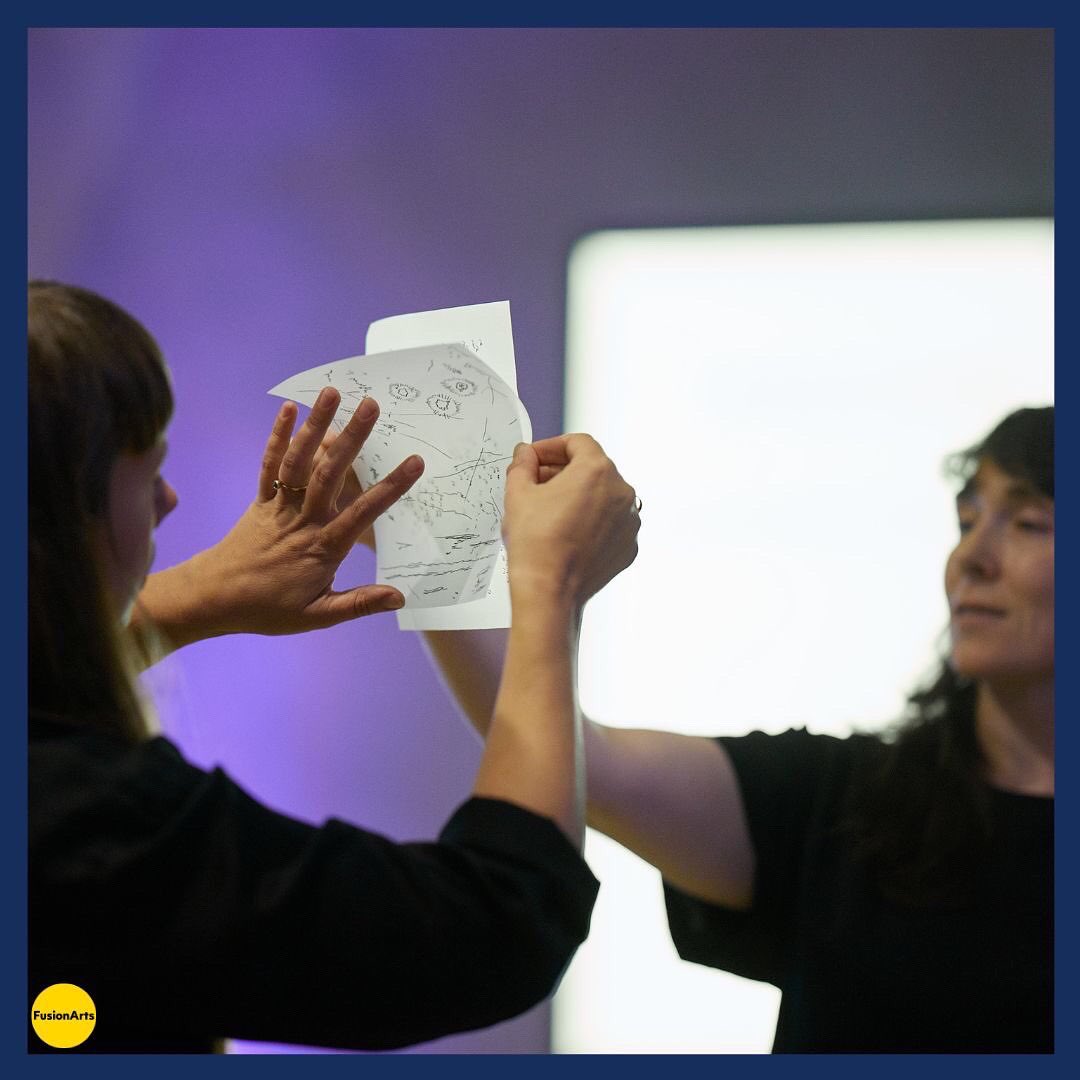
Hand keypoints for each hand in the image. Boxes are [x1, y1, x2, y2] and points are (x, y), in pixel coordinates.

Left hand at [153, 388, 423, 640]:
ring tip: (332, 392)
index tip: (414, 462)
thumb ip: (359, 604)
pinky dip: (278, 437)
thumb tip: (400, 597)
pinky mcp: (260, 500)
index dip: (389, 488)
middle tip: (371, 405)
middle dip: (352, 438)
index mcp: (321, 548)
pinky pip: (269, 465)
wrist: (213, 598)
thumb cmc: (268, 609)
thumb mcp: (317, 616)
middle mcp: (301, 520)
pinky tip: (289, 409)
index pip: (361, 514)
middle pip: (329, 474)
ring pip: (299, 461)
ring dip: (315, 425)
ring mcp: (278, 506)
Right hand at [502, 434, 638, 608]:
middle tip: (536, 482)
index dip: (551, 447)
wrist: (550, 592)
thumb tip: (526, 454)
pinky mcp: (629, 546)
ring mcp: (629, 521)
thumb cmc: (535, 543)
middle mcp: (622, 492)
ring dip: (579, 496)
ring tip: (550, 510)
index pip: (578, 443)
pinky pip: (611, 523)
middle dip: (563, 471)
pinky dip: (592, 521)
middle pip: (592, 468)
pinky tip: (567, 532)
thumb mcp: (518, 493)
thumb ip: (523, 464)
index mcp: (598, 470)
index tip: (534, 458)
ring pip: (603, 496)